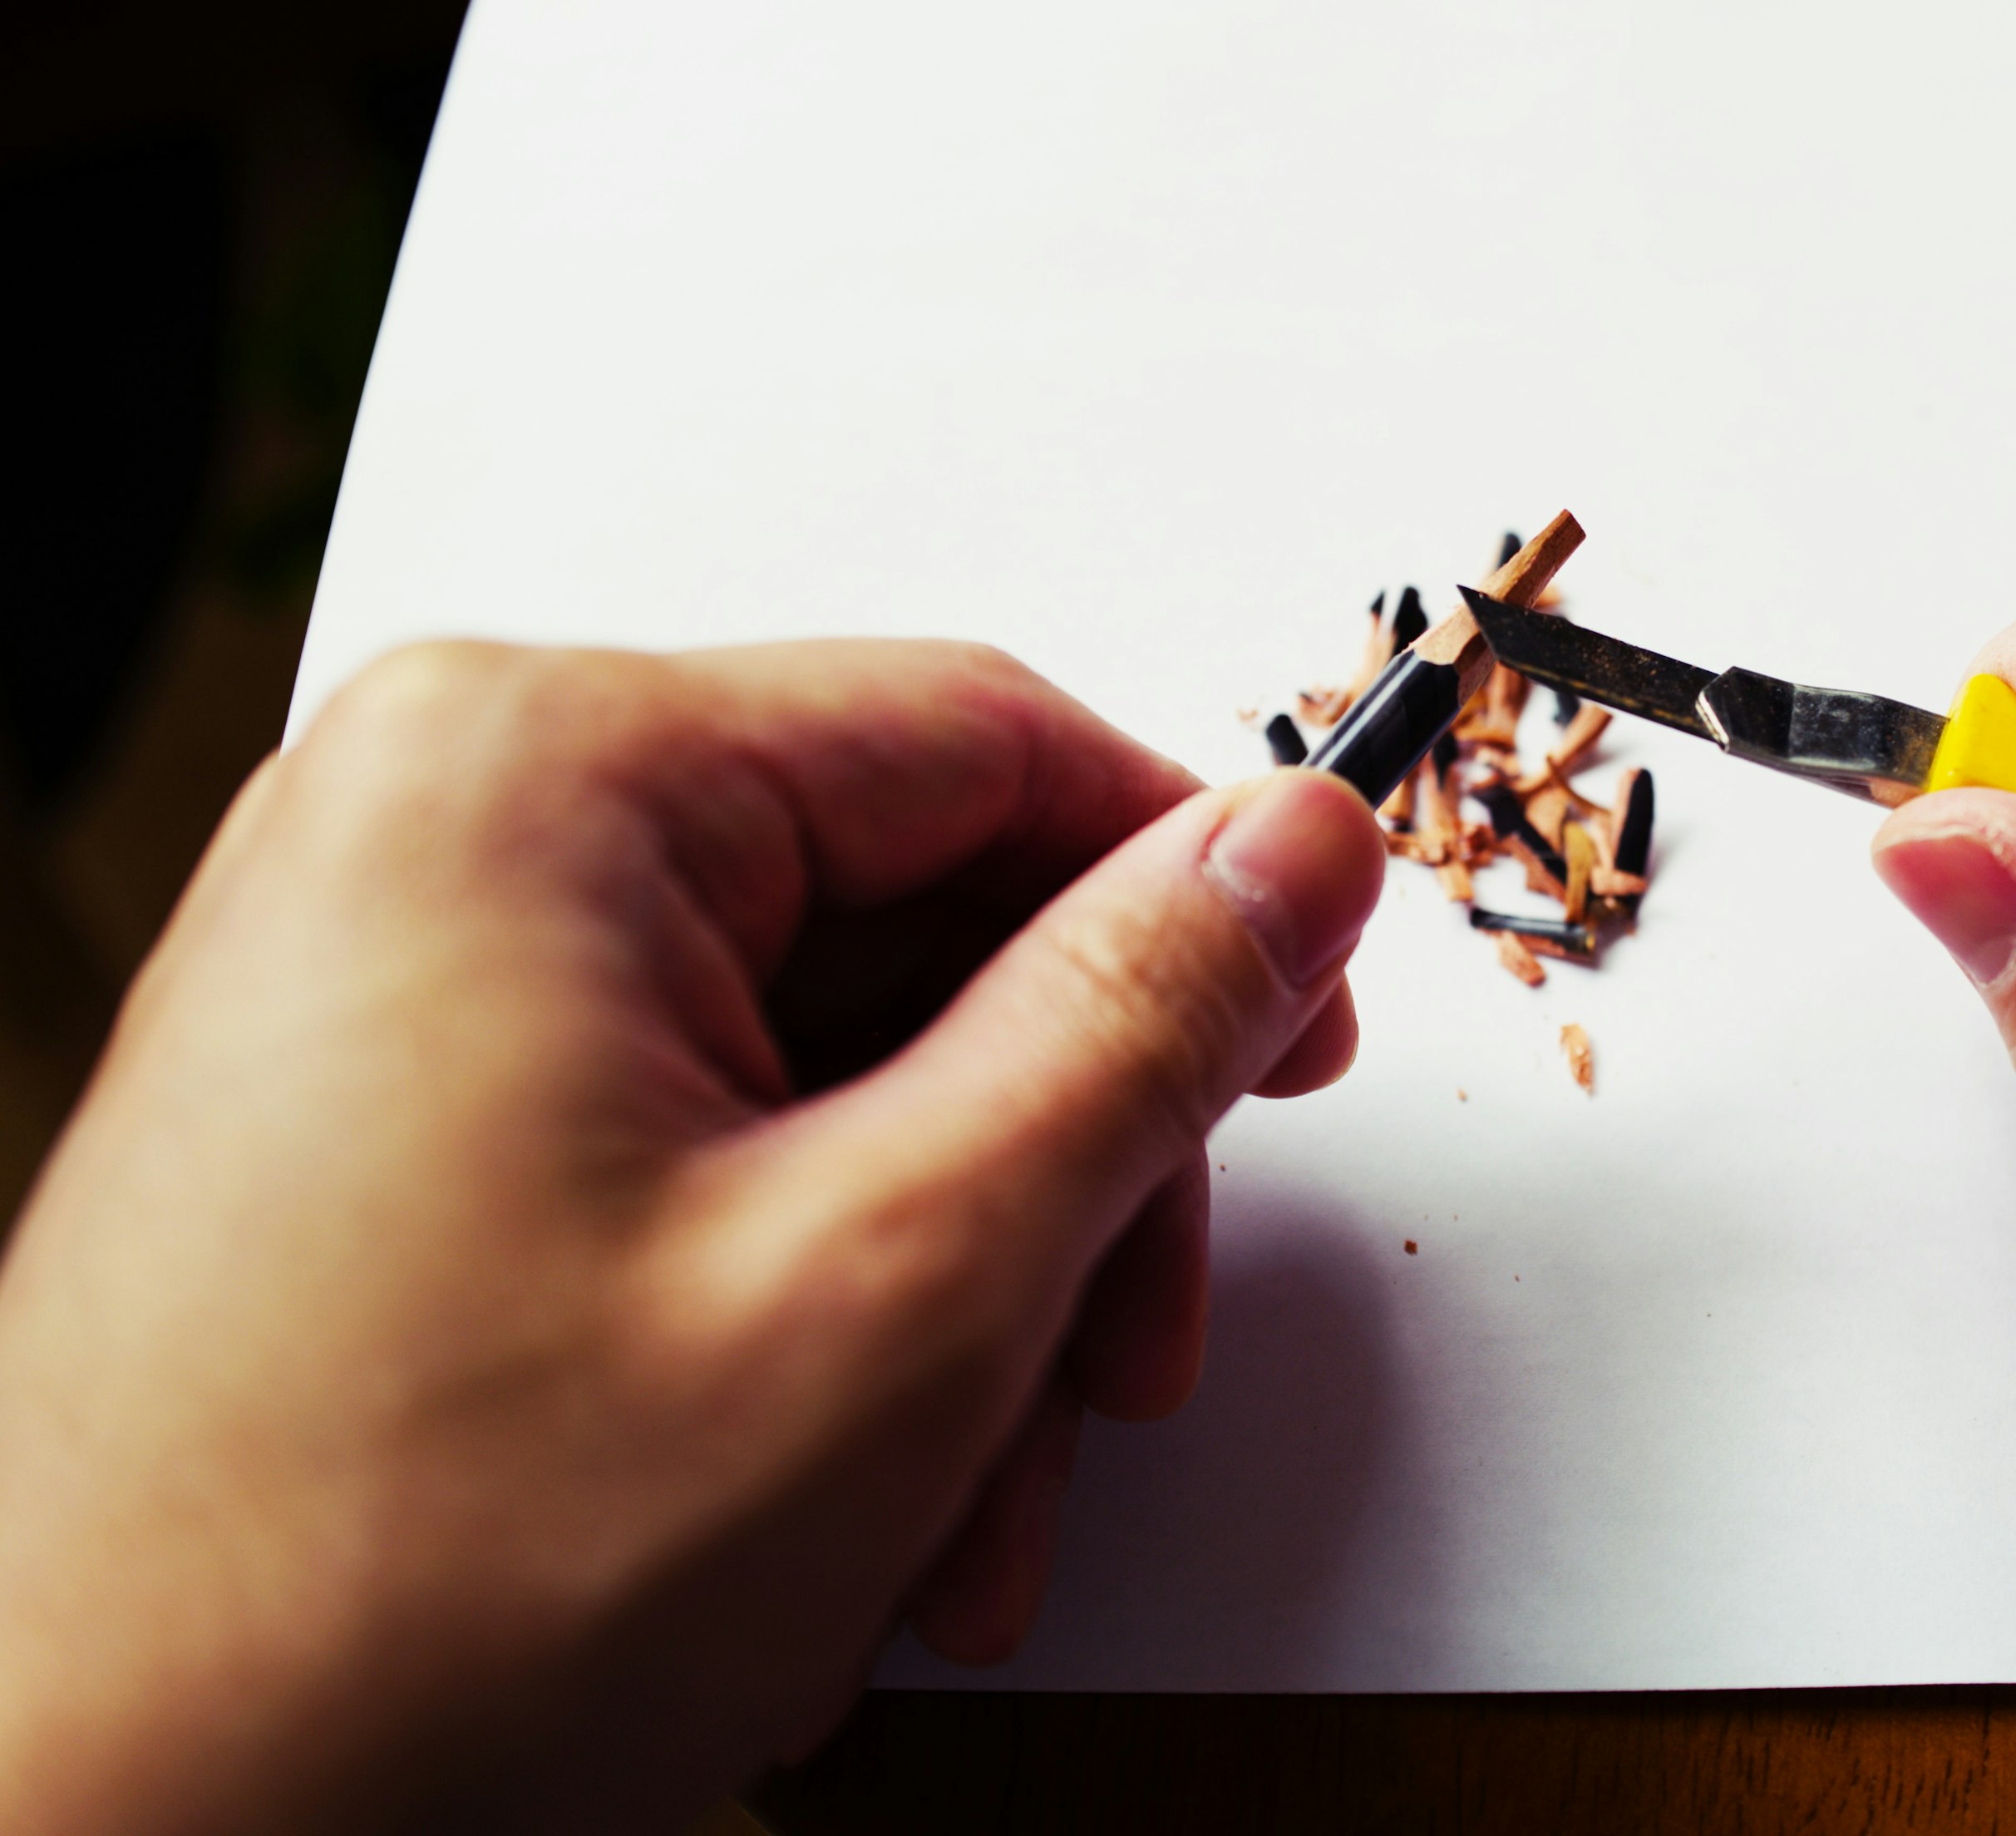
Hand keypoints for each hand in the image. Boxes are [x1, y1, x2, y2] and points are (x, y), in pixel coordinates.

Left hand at [0, 642, 1382, 1834]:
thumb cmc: (409, 1598)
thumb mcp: (904, 1277)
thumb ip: (1139, 1021)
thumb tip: (1299, 845)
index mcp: (540, 779)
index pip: (987, 737)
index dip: (1196, 892)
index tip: (1305, 1039)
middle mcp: (444, 841)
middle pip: (911, 924)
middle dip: (1054, 1178)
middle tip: (1117, 1371)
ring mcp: (399, 990)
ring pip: (824, 1068)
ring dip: (954, 1292)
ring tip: (957, 1520)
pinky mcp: (390, 1132)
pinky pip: (698, 1154)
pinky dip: (813, 1318)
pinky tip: (843, 1514)